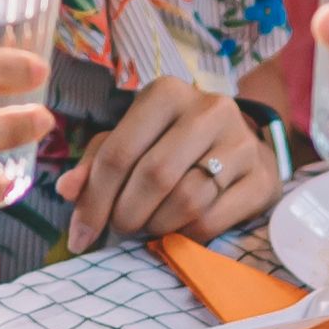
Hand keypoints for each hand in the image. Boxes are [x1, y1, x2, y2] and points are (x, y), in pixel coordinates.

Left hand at [60, 75, 270, 247]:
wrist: (242, 146)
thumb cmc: (173, 143)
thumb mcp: (132, 141)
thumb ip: (96, 163)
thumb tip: (66, 189)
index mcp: (166, 93)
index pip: (119, 152)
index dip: (94, 199)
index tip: (81, 234)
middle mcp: (208, 109)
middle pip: (154, 176)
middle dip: (127, 214)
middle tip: (120, 229)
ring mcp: (242, 142)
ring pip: (186, 200)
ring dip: (157, 226)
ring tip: (149, 226)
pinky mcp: (262, 178)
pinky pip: (213, 219)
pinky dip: (186, 235)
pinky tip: (179, 230)